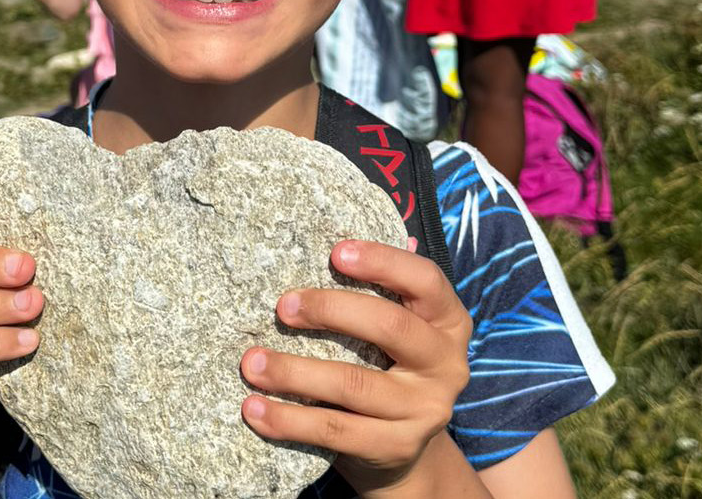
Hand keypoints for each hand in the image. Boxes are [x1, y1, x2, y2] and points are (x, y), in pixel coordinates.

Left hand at [240, 240, 471, 494]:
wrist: (406, 452)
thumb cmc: (388, 367)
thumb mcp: (397, 331)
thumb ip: (378, 294)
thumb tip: (330, 250)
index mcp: (448, 321)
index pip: (425, 280)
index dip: (383, 261)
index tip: (335, 253)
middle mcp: (446, 365)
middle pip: (390, 327)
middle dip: (331, 310)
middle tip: (282, 307)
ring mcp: (425, 411)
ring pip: (353, 385)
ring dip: (294, 372)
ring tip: (252, 364)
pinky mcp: (397, 448)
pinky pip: (335, 430)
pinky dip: (290, 420)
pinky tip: (256, 410)